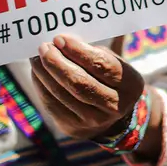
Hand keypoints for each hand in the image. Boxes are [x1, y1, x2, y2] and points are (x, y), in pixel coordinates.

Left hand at [30, 34, 145, 140]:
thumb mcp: (114, 63)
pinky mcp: (74, 127)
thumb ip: (94, 51)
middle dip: (57, 62)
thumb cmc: (110, 80)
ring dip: (45, 73)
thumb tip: (63, 41)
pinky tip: (38, 73)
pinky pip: (52, 105)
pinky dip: (41, 86)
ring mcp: (94, 120)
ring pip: (62, 94)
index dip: (78, 51)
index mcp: (130, 84)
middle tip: (44, 47)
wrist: (113, 117)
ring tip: (36, 58)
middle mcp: (114, 105)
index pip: (101, 65)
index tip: (60, 38)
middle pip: (80, 82)